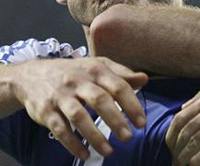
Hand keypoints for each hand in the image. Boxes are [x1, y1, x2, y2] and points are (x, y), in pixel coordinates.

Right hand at [10, 57, 147, 159]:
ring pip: (79, 116)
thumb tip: (144, 79)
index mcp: (96, 69)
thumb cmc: (75, 72)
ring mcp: (61, 96)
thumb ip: (121, 74)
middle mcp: (78, 81)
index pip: (118, 86)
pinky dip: (73, 144)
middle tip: (128, 137)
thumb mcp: (98, 66)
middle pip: (100, 100)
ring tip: (109, 151)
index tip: (141, 123)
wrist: (32, 74)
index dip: (132, 105)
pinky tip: (85, 154)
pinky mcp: (46, 111)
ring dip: (95, 136)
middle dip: (116, 120)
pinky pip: (60, 129)